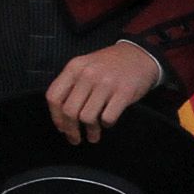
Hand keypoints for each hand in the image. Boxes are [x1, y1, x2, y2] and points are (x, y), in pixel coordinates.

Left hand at [46, 39, 164, 142]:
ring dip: (90, 131)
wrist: (139, 55)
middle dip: (71, 130)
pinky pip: (107, 118)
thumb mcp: (85, 67)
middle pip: (69, 111)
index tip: (62, 128)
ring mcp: (106, 83)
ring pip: (87, 117)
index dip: (56, 117)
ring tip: (93, 135)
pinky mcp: (124, 92)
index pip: (54, 97)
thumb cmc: (109, 65)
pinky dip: (107, 124)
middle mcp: (88, 74)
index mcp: (74, 67)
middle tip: (76, 138)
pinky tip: (108, 122)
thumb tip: (63, 119)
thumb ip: (72, 86)